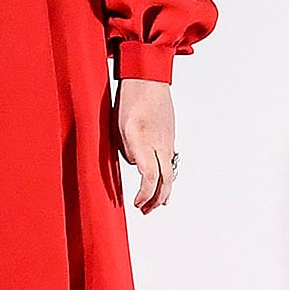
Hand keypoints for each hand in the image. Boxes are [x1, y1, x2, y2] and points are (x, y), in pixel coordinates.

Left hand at [115, 77, 175, 213]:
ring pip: (170, 172)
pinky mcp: (170, 136)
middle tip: (145, 211)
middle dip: (156, 199)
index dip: (145, 193)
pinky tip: (162, 184)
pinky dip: (166, 176)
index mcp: (142, 139)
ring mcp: (167, 140)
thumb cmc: (129, 99)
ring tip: (155, 204)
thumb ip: (126, 148)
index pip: (149, 174)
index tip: (136, 203)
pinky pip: (170, 161)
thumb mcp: (118, 126)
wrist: (148, 78)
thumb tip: (135, 164)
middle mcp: (159, 142)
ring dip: (163, 191)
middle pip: (164, 179)